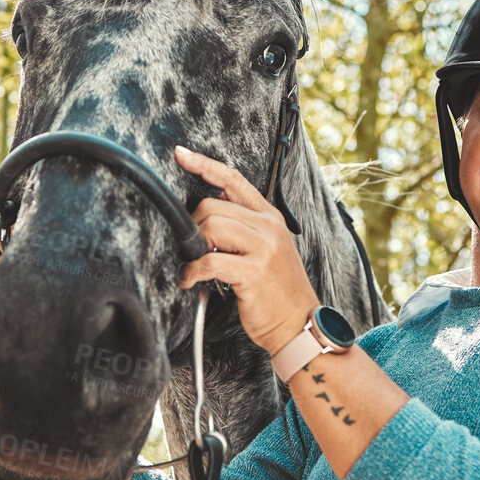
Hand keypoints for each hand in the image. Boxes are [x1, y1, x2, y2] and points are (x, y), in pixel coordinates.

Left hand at [173, 144, 318, 353]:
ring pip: (209, 227)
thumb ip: (243, 228)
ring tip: (192, 267)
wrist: (299, 324)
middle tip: (192, 250)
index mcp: (270, 217)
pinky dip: (191, 272)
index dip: (204, 165)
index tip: (181, 155)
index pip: (234, 179)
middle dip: (192, 227)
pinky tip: (190, 280)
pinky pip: (208, 261)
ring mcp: (263, 248)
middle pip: (211, 205)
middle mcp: (268, 227)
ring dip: (191, 249)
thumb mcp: (267, 249)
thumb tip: (205, 217)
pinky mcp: (254, 272)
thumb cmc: (276, 290)